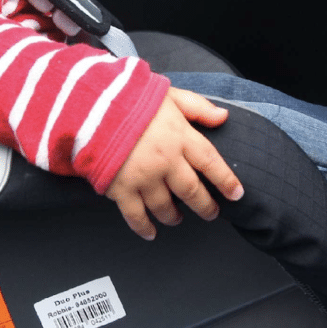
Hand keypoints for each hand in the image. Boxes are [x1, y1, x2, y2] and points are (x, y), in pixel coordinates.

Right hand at [106, 87, 243, 239]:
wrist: (89, 107)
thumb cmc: (129, 97)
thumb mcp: (169, 94)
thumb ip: (198, 107)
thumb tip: (223, 117)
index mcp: (180, 137)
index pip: (211, 163)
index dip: (226, 181)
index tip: (237, 194)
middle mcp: (166, 161)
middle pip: (192, 191)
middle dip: (205, 206)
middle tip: (211, 213)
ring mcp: (144, 177)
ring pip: (166, 206)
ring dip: (174, 216)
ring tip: (178, 219)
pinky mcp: (120, 188)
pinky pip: (136, 215)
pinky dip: (144, 227)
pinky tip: (151, 233)